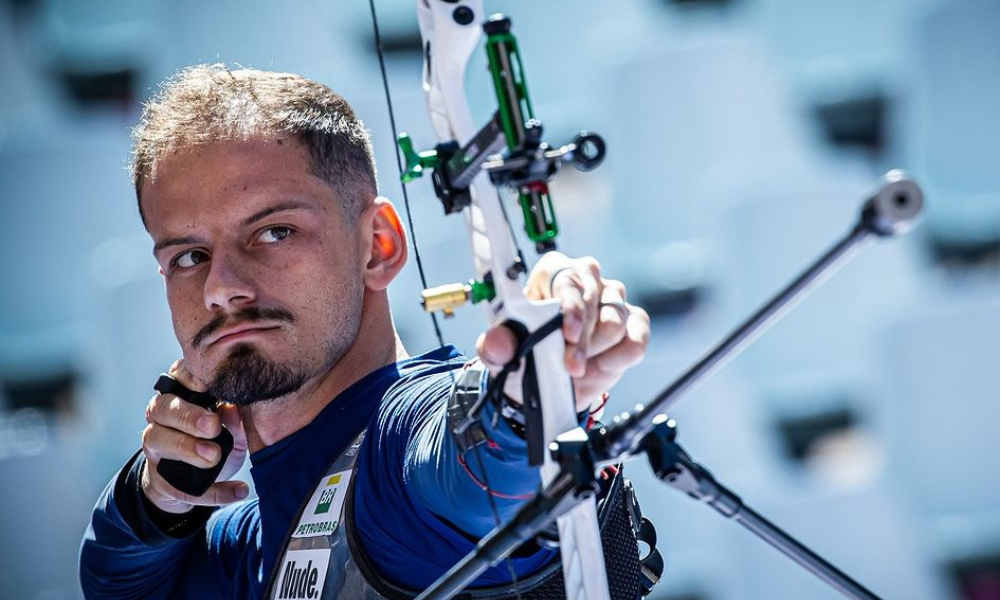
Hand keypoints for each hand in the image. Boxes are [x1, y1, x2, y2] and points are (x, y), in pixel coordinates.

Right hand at [140, 359, 249, 513]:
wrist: (194, 479)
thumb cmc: (214, 439)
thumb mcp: (231, 427)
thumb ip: (234, 418)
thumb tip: (234, 408)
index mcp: (179, 396)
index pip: (176, 377)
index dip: (187, 378)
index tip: (206, 385)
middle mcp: (160, 418)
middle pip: (162, 408)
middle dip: (187, 416)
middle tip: (212, 426)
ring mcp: (156, 447)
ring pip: (158, 441)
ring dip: (186, 448)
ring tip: (213, 456)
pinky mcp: (161, 480)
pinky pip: (181, 487)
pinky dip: (212, 491)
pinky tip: (237, 490)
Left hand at [477, 252, 649, 411]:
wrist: (548, 383)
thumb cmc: (525, 353)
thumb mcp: (502, 353)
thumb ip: (496, 346)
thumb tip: (497, 342)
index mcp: (552, 273)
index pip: (566, 278)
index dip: (569, 306)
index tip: (567, 334)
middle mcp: (585, 278)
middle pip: (594, 298)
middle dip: (583, 338)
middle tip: (571, 366)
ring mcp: (612, 299)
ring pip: (616, 321)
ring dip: (596, 351)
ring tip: (578, 367)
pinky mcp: (633, 322)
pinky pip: (637, 339)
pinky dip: (620, 358)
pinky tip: (602, 366)